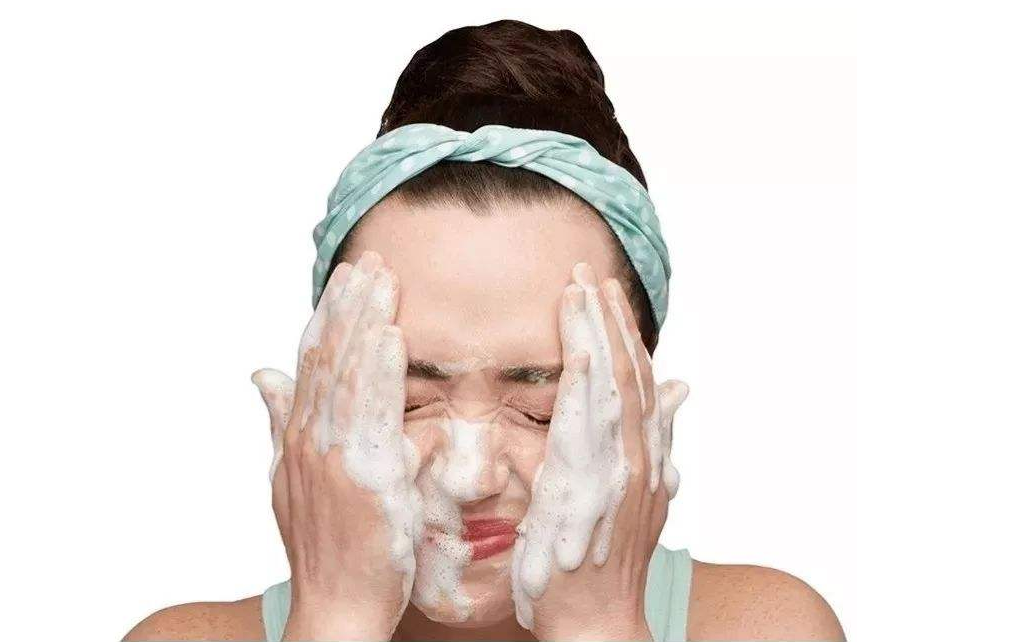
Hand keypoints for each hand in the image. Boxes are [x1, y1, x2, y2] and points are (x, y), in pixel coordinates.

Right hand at [251, 250, 422, 640]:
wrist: (336, 604)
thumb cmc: (326, 545)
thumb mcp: (292, 478)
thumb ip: (280, 421)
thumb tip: (261, 374)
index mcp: (300, 435)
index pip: (312, 360)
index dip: (329, 314)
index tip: (348, 277)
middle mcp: (310, 439)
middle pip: (328, 358)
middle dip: (349, 304)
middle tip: (370, 259)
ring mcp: (332, 456)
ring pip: (346, 375)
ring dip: (364, 321)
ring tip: (382, 279)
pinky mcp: (362, 477)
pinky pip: (371, 414)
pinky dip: (379, 372)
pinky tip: (391, 336)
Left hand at [512, 262, 688, 641]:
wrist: (598, 621)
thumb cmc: (604, 560)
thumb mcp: (640, 493)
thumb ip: (657, 438)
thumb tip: (680, 391)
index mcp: (646, 455)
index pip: (638, 379)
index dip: (624, 332)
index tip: (607, 291)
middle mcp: (639, 458)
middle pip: (628, 373)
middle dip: (607, 318)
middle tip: (586, 271)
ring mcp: (619, 473)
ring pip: (612, 389)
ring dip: (597, 336)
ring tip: (578, 289)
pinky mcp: (590, 493)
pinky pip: (590, 429)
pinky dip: (587, 387)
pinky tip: (579, 350)